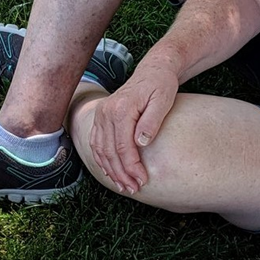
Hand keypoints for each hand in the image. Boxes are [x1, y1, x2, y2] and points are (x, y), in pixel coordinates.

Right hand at [88, 62, 179, 193]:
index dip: (132, 166)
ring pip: (100, 150)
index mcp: (121, 109)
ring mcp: (101, 114)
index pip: (123, 146)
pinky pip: (96, 143)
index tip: (142, 180)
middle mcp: (106, 112)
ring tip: (124, 186)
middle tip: (134, 188)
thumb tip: (141, 143)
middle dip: (121, 173)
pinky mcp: (101, 117)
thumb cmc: (161, 85)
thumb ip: (151, 121)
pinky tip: (111, 172)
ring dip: (111, 170)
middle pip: (110, 151)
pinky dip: (102, 160)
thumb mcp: (163, 101)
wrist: (153, 70)